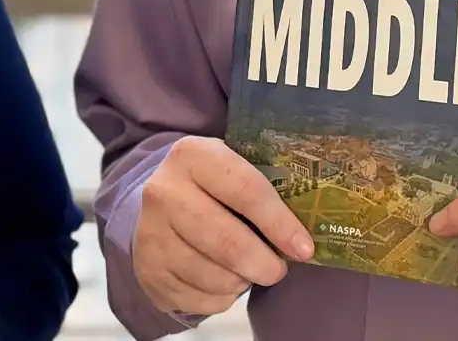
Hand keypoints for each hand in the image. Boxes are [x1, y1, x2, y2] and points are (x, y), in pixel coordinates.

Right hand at [131, 136, 314, 317]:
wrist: (156, 205)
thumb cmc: (211, 188)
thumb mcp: (230, 169)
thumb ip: (265, 188)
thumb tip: (308, 231)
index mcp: (192, 156)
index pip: (246, 190)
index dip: (280, 223)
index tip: (304, 248)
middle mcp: (164, 192)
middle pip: (228, 242)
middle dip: (264, 264)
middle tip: (278, 270)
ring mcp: (150, 234)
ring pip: (214, 276)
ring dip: (242, 281)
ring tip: (247, 269)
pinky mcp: (149, 271)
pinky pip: (199, 299)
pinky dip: (221, 297)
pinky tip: (222, 280)